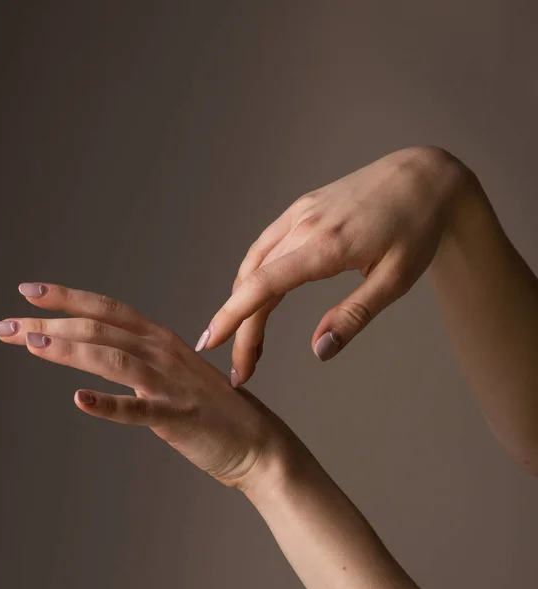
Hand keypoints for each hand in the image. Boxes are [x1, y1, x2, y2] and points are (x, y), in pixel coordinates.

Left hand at [0, 282, 294, 490]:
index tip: (28, 292)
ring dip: (69, 349)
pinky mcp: (178, 417)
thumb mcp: (172, 373)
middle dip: (49, 323)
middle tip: (5, 324)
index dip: (67, 298)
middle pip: (101, 329)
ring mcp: (171, 384)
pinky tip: (79, 401)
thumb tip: (99, 352)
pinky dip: (109, 405)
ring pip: (113, 358)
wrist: (258, 441)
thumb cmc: (211, 409)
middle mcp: (164, 353)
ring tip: (29, 343)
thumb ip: (139, 359)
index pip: (108, 310)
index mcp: (162, 340)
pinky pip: (140, 410)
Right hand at [197, 145, 466, 384]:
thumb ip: (354, 315)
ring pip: (254, 263)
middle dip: (239, 327)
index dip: (233, 317)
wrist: (422, 176)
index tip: (211, 344)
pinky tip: (254, 294)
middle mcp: (304, 227)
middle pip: (254, 282)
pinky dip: (251, 275)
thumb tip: (319, 351)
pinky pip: (265, 244)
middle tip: (241, 368)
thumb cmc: (416, 229)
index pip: (265, 285)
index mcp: (327, 247)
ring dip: (242, 302)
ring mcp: (299, 214)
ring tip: (244, 339)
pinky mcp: (301, 208)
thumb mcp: (396, 280)